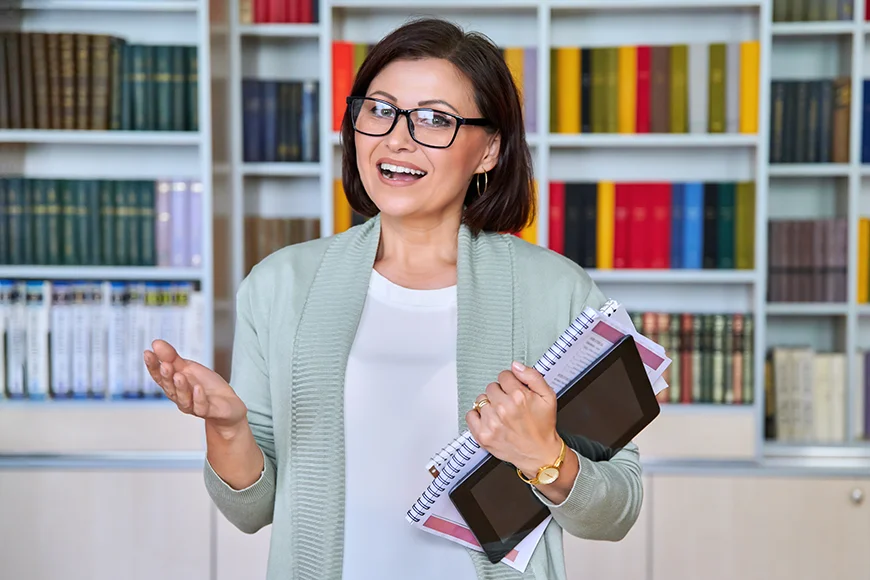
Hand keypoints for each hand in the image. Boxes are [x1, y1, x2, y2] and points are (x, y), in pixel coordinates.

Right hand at [143, 339, 248, 438]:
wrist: (227, 403)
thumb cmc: (206, 385)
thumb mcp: (189, 367)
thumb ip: (172, 357)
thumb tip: (156, 343)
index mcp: (174, 385)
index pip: (159, 376)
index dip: (153, 366)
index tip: (148, 353)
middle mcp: (180, 396)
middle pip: (169, 387)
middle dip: (166, 376)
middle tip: (165, 365)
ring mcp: (193, 405)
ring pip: (183, 398)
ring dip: (180, 387)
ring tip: (179, 376)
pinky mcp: (207, 410)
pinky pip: (201, 406)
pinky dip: (199, 398)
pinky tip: (198, 388)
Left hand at [465, 361, 562, 478]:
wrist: (540, 454)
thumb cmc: (543, 426)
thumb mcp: (548, 396)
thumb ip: (532, 376)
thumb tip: (515, 365)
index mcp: (519, 396)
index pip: (504, 376)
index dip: (510, 383)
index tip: (514, 391)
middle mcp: (504, 408)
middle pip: (491, 387)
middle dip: (500, 393)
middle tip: (509, 405)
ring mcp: (492, 422)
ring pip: (481, 400)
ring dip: (490, 405)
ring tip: (501, 414)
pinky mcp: (483, 435)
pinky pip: (470, 415)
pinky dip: (477, 416)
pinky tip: (489, 420)